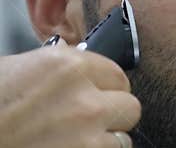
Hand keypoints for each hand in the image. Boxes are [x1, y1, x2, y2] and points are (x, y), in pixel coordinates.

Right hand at [0, 38, 140, 147]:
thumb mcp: (18, 68)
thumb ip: (59, 66)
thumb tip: (78, 63)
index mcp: (68, 66)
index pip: (118, 74)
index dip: (109, 86)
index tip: (102, 93)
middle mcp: (85, 99)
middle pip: (130, 105)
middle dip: (114, 112)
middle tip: (95, 117)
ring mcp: (87, 136)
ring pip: (123, 138)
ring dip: (107, 140)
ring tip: (83, 140)